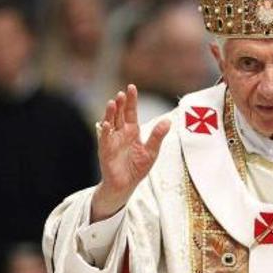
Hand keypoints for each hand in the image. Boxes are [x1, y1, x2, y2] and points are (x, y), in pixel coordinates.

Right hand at [93, 84, 170, 221]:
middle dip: (120, 104)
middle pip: (119, 115)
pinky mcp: (106, 152)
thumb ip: (158, 136)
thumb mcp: (151, 151)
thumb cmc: (137, 168)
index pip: (131, 112)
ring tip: (112, 103)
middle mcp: (121, 133)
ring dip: (110, 114)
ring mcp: (112, 141)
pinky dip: (105, 132)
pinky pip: (104, 140)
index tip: (131, 87)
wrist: (126, 185)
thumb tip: (168, 121)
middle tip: (122, 93)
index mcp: (132, 131)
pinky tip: (106, 124)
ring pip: (110, 123)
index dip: (131, 101)